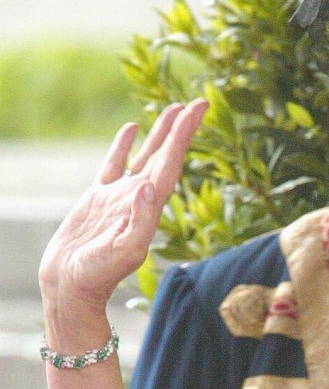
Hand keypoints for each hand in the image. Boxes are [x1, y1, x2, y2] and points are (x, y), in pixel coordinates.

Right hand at [39, 100, 207, 327]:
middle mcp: (139, 198)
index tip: (198, 109)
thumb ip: (140, 220)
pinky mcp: (98, 198)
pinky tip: (131, 129)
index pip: (171, 163)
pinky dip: (123, 146)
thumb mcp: (123, 250)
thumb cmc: (97, 274)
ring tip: (173, 108)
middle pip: (165, 155)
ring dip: (160, 133)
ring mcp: (119, 197)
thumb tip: (149, 186)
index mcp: (149, 207)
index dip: (185, 136)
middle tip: (198, 102)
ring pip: (144, 155)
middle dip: (181, 129)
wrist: (70, 286)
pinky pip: (114, 164)